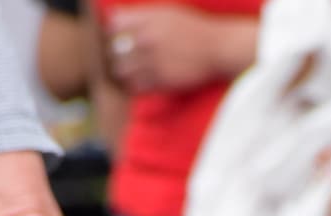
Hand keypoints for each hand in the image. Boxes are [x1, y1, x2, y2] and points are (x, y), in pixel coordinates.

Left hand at [106, 6, 238, 92]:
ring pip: (122, 70)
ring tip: (129, 73)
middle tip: (121, 59)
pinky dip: (134, 86)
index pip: (114, 24)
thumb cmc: (193, 30)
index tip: (119, 38)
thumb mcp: (167, 13)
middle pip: (114, 49)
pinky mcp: (162, 80)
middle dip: (115, 54)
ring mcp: (154, 61)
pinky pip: (136, 86)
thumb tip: (116, 16)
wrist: (217, 49)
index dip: (113, 32)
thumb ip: (142, 15)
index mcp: (148, 19)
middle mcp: (148, 38)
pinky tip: (140, 83)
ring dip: (122, 72)